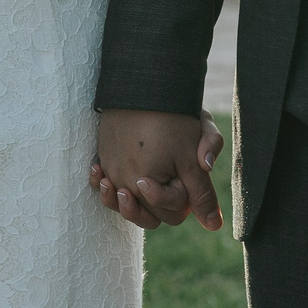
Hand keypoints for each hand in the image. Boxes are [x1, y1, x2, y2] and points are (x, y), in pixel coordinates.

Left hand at [92, 109, 223, 231]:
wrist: (149, 90)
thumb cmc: (176, 109)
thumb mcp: (200, 126)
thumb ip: (211, 146)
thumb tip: (209, 174)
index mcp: (184, 182)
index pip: (175, 210)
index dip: (161, 200)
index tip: (144, 182)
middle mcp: (161, 187)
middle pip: (149, 217)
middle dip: (135, 210)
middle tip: (123, 191)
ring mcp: (138, 182)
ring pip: (126, 209)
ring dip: (114, 202)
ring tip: (108, 184)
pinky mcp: (118, 173)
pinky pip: (106, 191)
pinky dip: (99, 185)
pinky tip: (97, 171)